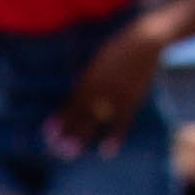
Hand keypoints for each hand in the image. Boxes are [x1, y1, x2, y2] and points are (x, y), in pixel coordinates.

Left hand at [59, 16, 167, 150]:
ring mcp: (115, 95)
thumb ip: (88, 75)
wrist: (146, 41)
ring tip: (71, 153)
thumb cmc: (120, 47)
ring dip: (82, 136)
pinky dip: (115, 136)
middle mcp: (99, 88)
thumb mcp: (99, 58)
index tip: (48, 132)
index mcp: (90, 77)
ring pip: (96, 119)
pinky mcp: (132, 99)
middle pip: (79, 113)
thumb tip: (77, 88)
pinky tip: (107, 151)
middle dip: (67, 131)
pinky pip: (123, 121)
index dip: (60, 117)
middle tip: (55, 148)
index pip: (71, 102)